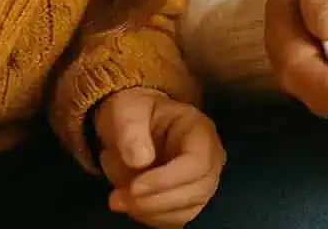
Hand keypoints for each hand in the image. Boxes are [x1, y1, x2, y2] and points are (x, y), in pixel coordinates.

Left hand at [94, 87, 224, 226]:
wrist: (132, 124)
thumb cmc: (133, 113)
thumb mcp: (126, 110)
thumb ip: (131, 129)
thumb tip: (140, 160)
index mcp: (200, 130)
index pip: (198, 163)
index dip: (168, 180)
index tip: (134, 188)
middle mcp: (210, 157)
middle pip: (198, 190)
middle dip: (156, 201)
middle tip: (117, 199)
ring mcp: (203, 180)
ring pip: (189, 210)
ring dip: (151, 212)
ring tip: (119, 200)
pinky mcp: (190, 199)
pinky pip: (178, 219)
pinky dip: (153, 218)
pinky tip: (132, 205)